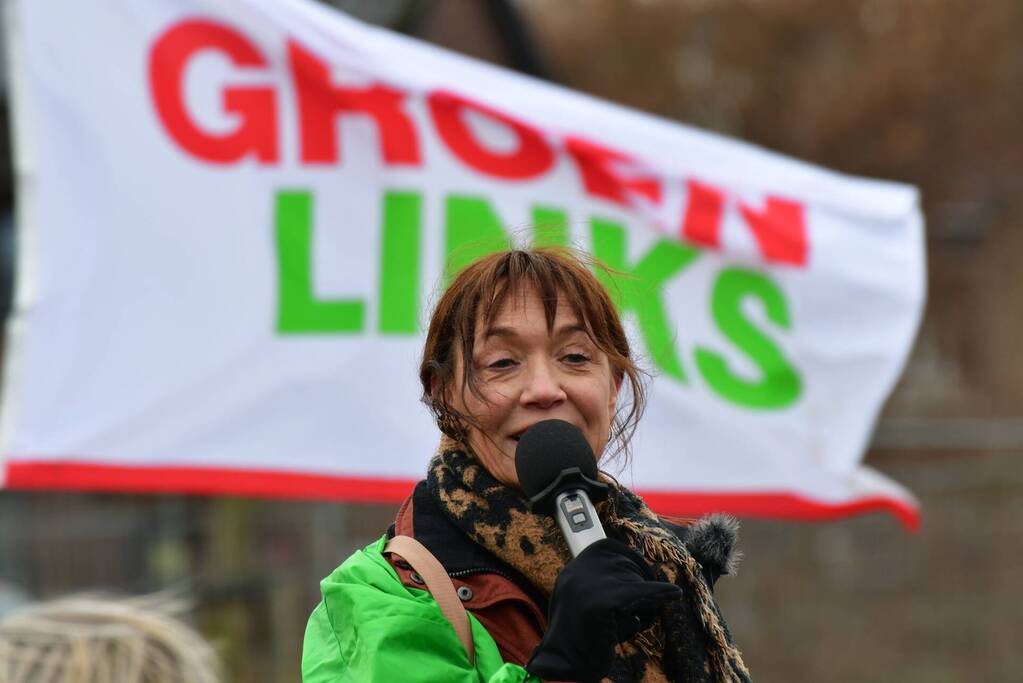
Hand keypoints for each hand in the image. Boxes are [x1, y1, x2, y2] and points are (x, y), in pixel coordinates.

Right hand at [526, 538, 681, 682]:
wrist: (564, 667)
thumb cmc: (582, 640)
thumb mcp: (588, 602)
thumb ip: (607, 586)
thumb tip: (644, 576)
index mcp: (573, 568)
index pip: (609, 548)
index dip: (631, 562)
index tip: (644, 577)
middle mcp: (577, 570)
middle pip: (624, 566)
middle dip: (639, 585)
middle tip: (640, 612)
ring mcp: (587, 583)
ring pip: (634, 582)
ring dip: (642, 602)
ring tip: (632, 624)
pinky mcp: (601, 601)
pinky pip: (639, 593)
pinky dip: (658, 593)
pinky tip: (674, 593)